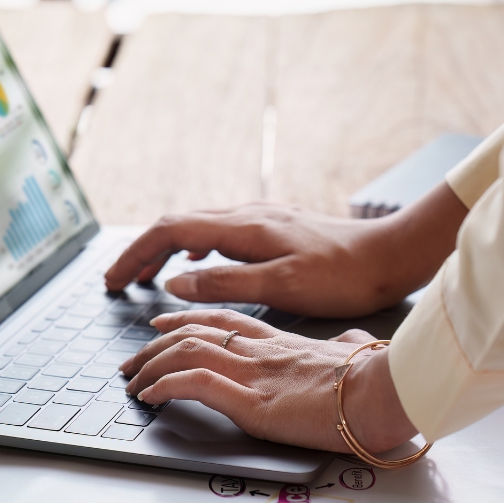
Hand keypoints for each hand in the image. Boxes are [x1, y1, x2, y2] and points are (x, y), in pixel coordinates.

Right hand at [102, 186, 466, 317]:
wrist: (392, 256)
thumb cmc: (344, 276)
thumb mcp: (281, 286)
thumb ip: (224, 282)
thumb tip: (175, 282)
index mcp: (244, 228)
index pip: (170, 232)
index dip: (134, 255)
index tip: (112, 281)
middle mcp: (249, 215)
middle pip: (177, 225)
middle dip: (141, 252)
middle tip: (117, 281)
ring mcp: (263, 219)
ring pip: (197, 226)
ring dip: (165, 249)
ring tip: (147, 275)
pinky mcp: (277, 228)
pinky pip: (219, 231)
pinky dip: (194, 247)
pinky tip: (199, 261)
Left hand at [119, 308, 418, 453]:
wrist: (389, 388)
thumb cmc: (382, 375)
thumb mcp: (360, 350)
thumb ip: (349, 344)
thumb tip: (355, 340)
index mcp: (284, 342)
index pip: (225, 322)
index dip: (188, 319)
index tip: (164, 322)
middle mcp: (262, 352)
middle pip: (194, 334)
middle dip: (155, 345)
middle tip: (132, 360)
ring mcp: (254, 375)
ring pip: (185, 352)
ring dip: (150, 366)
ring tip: (131, 380)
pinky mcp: (252, 402)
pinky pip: (194, 384)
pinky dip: (164, 386)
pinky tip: (149, 396)